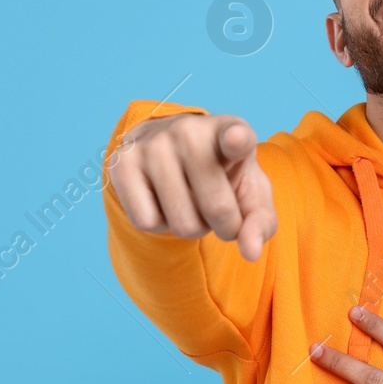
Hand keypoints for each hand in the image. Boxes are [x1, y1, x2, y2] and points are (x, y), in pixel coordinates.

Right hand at [107, 112, 277, 260]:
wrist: (172, 152)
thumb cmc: (221, 176)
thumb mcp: (250, 194)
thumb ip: (260, 222)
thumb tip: (250, 252)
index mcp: (231, 131)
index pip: (236, 135)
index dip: (237, 140)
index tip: (237, 139)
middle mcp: (190, 131)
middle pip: (217, 209)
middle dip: (224, 227)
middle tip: (219, 211)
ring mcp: (153, 144)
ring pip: (181, 222)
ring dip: (192, 228)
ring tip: (190, 202)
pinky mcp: (122, 163)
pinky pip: (146, 222)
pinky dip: (160, 225)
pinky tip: (163, 201)